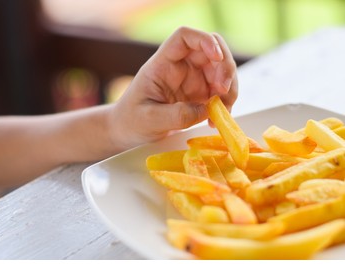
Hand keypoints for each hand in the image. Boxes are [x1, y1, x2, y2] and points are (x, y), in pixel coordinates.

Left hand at [110, 27, 237, 149]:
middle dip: (225, 68)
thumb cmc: (131, 120)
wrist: (128, 131)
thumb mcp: (150, 120)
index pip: (184, 37)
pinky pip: (220, 93)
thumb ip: (177, 115)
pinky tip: (216, 120)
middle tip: (224, 93)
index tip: (216, 57)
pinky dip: (225, 104)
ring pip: (221, 72)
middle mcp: (180, 67)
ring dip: (229, 89)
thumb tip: (206, 110)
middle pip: (211, 51)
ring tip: (222, 112)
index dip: (204, 40)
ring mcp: (191, 81)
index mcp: (162, 64)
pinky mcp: (199, 96)